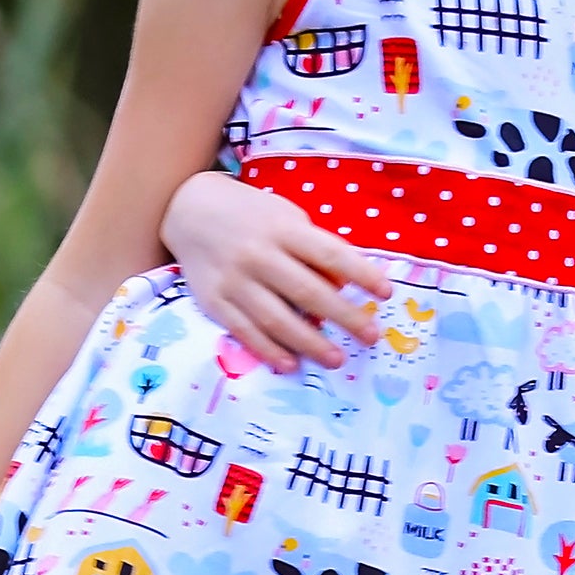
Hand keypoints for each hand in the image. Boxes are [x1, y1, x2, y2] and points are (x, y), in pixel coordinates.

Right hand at [161, 169, 392, 372]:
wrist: (188, 209)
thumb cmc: (251, 215)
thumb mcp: (287, 218)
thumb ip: (314, 250)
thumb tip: (342, 286)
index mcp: (284, 230)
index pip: (331, 254)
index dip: (361, 274)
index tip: (385, 293)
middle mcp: (260, 255)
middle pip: (309, 292)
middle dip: (344, 317)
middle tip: (370, 337)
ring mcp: (235, 281)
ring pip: (277, 319)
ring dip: (310, 343)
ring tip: (336, 359)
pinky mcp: (215, 302)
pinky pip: (245, 332)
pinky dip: (269, 351)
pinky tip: (291, 364)